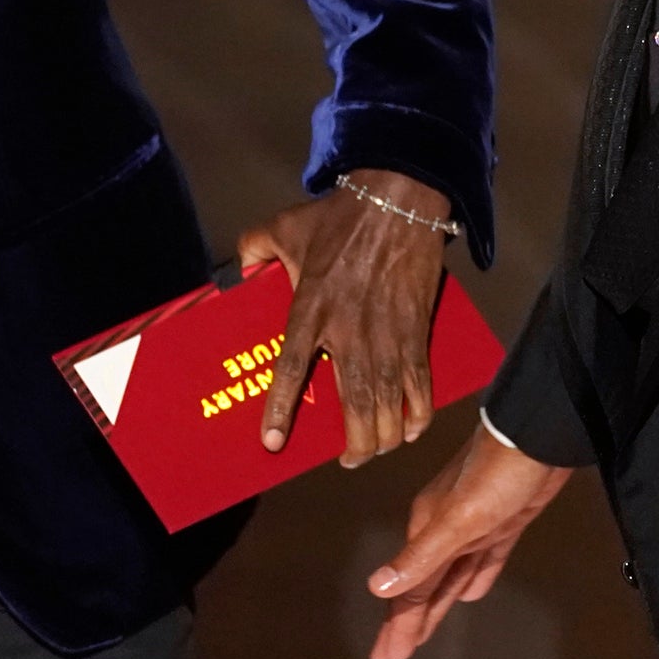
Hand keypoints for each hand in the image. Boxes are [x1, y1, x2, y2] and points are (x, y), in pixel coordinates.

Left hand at [238, 169, 453, 465]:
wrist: (399, 198)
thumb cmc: (341, 215)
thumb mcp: (285, 225)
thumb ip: (254, 247)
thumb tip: (238, 269)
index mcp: (311, 308)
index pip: (292, 370)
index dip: (281, 410)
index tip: (272, 443)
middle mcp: (349, 330)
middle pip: (354, 404)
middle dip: (355, 444)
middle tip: (349, 459)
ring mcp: (387, 334)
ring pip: (389, 402)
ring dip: (385, 436)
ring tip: (375, 450)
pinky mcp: (418, 329)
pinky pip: (420, 382)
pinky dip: (419, 412)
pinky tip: (412, 429)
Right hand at [365, 421, 570, 658]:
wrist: (540, 434)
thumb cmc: (498, 475)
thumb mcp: (458, 519)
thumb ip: (421, 556)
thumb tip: (376, 588)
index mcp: (429, 530)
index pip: (410, 590)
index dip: (398, 625)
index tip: (385, 658)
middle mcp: (446, 530)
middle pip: (424, 587)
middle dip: (409, 621)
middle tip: (391, 656)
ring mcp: (476, 527)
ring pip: (450, 577)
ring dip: (436, 605)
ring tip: (423, 631)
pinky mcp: (505, 523)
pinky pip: (483, 561)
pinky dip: (475, 579)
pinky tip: (471, 593)